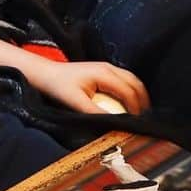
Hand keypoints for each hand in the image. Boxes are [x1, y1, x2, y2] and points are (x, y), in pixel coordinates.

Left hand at [27, 60, 150, 114]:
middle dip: (143, 101)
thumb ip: (96, 113)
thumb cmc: (58, 86)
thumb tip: (114, 123)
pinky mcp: (103, 71)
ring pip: (132, 79)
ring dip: (138, 95)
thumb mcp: (76, 102)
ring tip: (140, 113)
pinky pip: (124, 79)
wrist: (46, 73)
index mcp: (104, 74)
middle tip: (145, 119)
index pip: (129, 91)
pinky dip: (131, 91)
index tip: (138, 124)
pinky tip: (129, 104)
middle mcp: (109, 68)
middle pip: (135, 83)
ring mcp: (107, 67)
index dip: (136, 108)